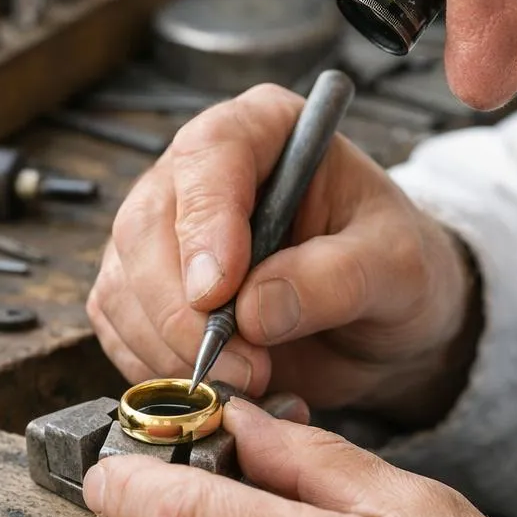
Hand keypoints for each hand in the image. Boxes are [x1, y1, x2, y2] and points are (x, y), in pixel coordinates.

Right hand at [87, 84, 478, 423]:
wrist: (383, 322)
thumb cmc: (394, 269)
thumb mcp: (396, 267)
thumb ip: (335, 278)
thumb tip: (254, 309)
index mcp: (267, 129)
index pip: (212, 154)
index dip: (205, 223)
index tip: (219, 292)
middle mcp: (202, 171)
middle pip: (147, 225)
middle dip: (183, 310)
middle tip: (244, 367)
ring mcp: (165, 229)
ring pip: (124, 283)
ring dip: (171, 349)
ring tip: (248, 382)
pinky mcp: (146, 289)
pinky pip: (119, 327)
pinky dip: (158, 368)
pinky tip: (218, 387)